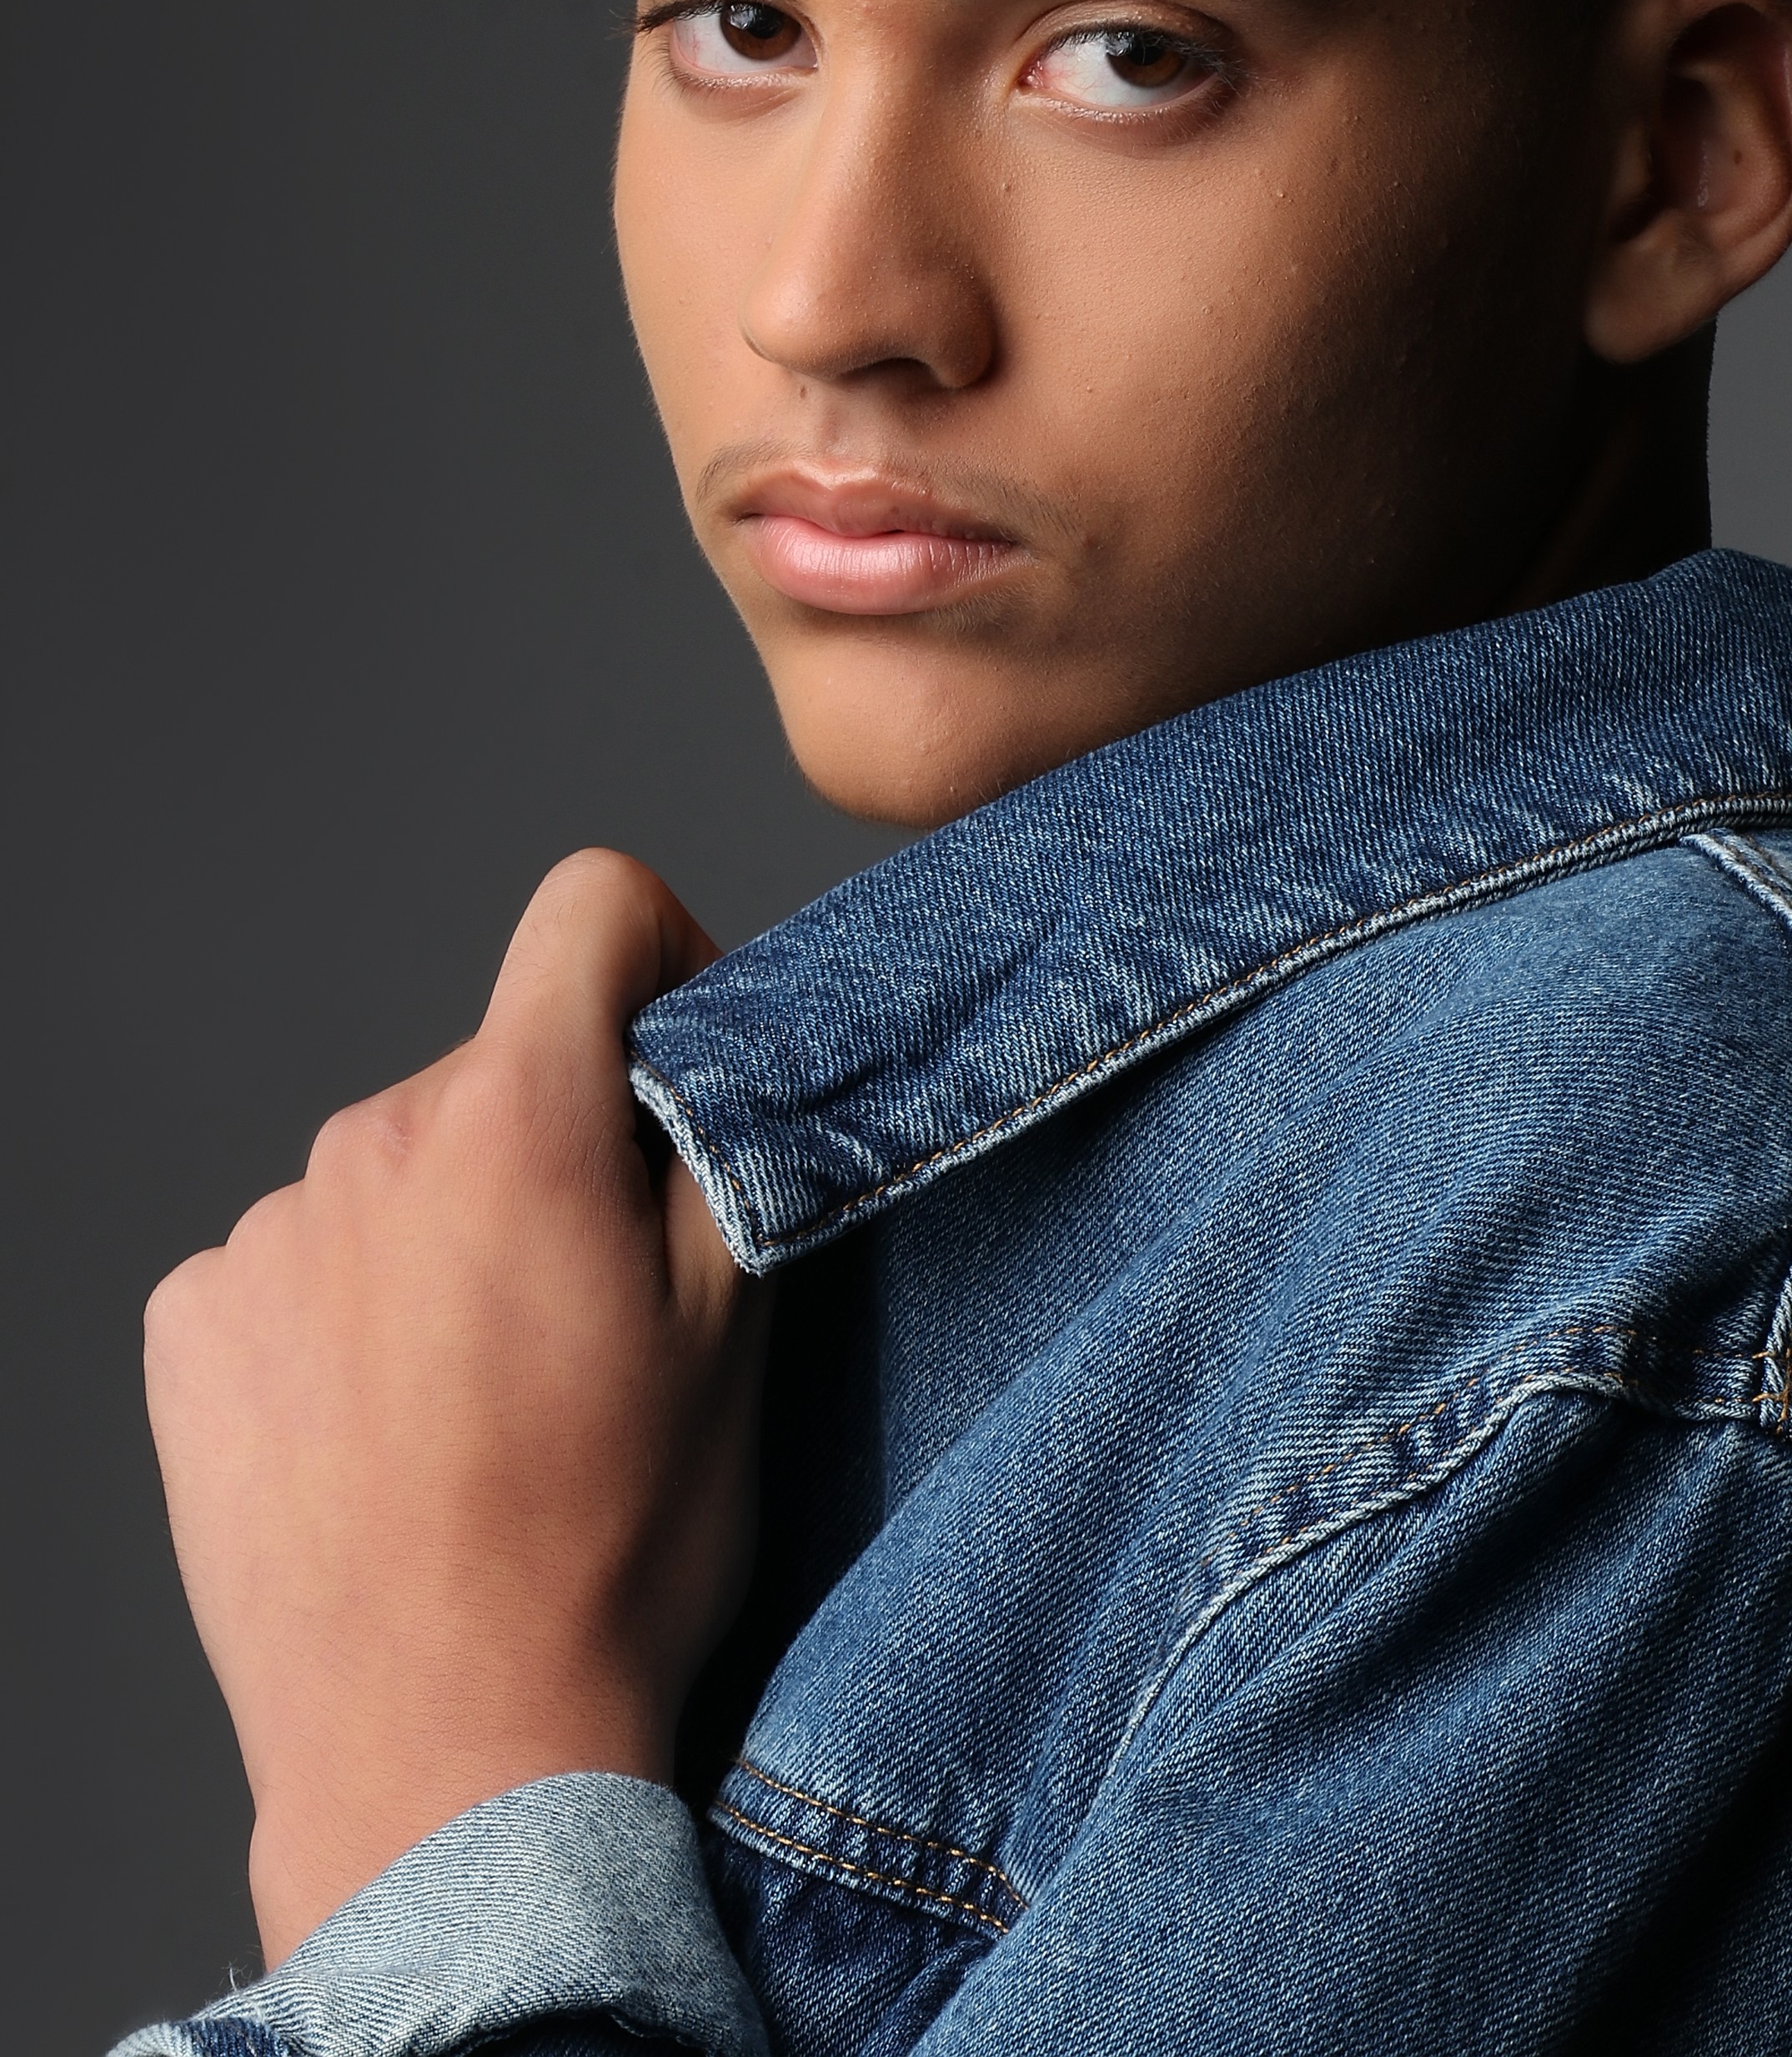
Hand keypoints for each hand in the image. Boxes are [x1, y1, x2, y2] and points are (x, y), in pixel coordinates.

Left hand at [143, 850, 763, 1965]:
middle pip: (494, 1070)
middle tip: (591, 1311)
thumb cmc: (609, 1551)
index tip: (675, 1071)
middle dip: (554, 1149)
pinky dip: (344, 1317)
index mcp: (519, 1119)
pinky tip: (384, 1434)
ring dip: (444, 1239)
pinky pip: (292, 1262)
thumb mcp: (736, 1329)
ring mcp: (265, 1236)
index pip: (591, 907)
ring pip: (393, 1173)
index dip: (661, 960)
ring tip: (484, 1401)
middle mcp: (372, 1143)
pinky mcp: (189, 1328)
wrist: (444, 1751)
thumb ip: (723, 1145)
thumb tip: (707, 1057)